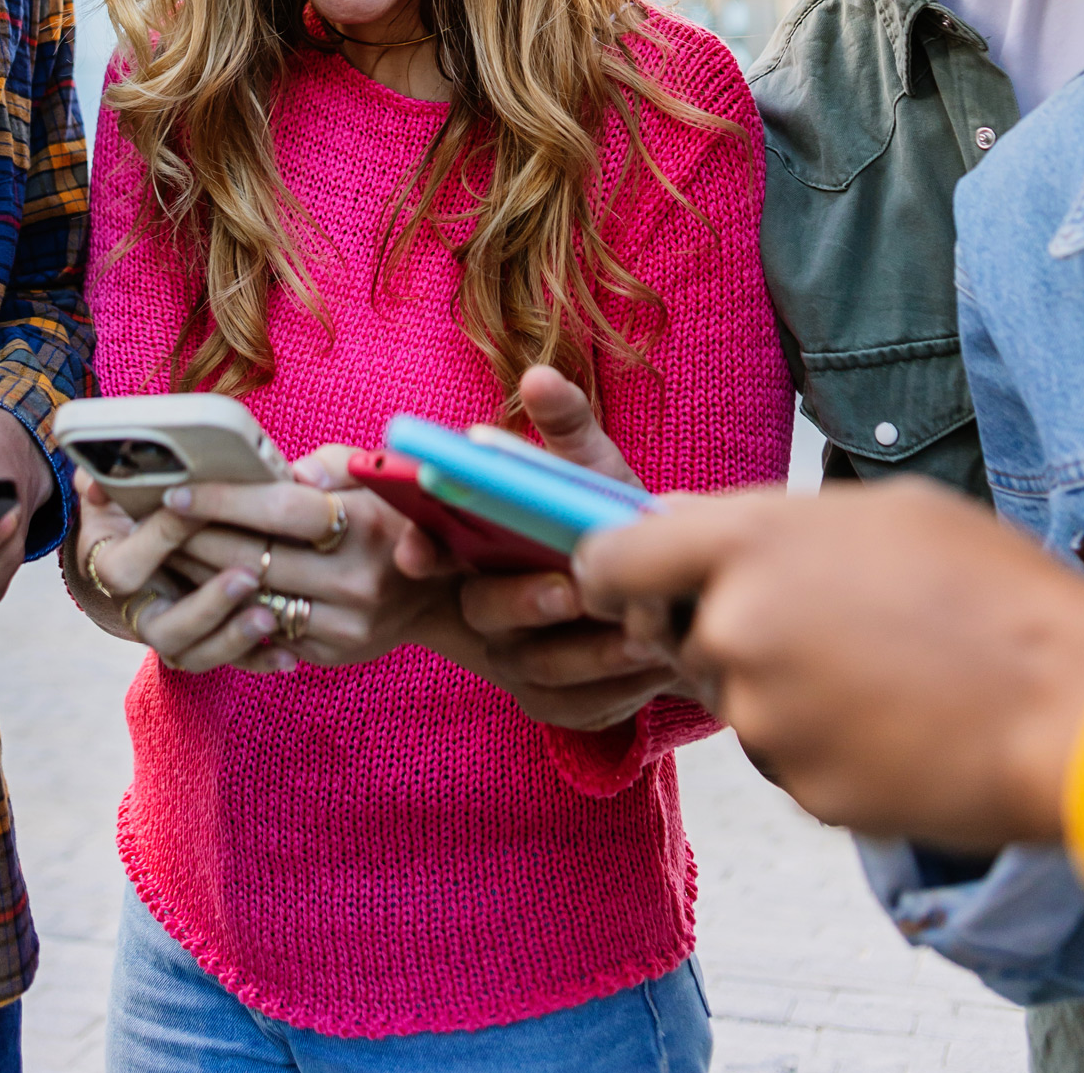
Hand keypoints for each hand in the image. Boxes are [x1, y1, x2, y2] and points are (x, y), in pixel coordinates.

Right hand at [68, 466, 286, 672]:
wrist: (143, 545)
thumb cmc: (133, 507)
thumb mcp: (112, 490)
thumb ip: (102, 481)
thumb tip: (96, 483)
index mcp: (112, 570)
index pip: (127, 567)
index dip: (162, 538)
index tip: (200, 508)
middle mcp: (140, 611)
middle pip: (163, 628)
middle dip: (207, 605)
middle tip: (247, 577)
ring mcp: (174, 633)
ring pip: (196, 655)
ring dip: (234, 639)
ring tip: (269, 618)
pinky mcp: (207, 643)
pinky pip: (231, 665)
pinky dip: (259, 661)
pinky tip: (289, 655)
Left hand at [166, 446, 450, 666]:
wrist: (436, 596)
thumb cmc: (391, 518)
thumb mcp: (374, 478)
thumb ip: (329, 465)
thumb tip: (284, 470)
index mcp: (365, 524)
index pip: (280, 510)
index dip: (224, 500)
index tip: (178, 492)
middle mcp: (355, 578)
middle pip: (255, 558)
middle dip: (196, 538)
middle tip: (154, 522)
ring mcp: (344, 623)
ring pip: (252, 599)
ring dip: (202, 577)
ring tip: (166, 553)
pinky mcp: (331, 653)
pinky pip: (267, 629)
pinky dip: (230, 608)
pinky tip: (200, 587)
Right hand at [413, 367, 688, 732]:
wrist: (663, 587)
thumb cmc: (608, 516)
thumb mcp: (591, 467)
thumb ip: (568, 425)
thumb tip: (540, 376)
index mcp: (475, 547)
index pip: (428, 549)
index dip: (420, 549)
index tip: (419, 548)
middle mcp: (483, 606)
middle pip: (482, 612)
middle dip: (522, 601)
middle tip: (572, 588)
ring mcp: (517, 660)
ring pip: (536, 668)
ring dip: (588, 651)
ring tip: (641, 630)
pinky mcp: (555, 702)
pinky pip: (575, 706)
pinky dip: (617, 688)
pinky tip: (657, 663)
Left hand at [573, 477, 1083, 849]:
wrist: (1066, 705)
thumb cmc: (984, 588)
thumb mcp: (874, 512)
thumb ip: (763, 521)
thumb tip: (680, 520)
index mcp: (748, 543)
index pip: (611, 558)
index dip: (606, 570)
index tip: (617, 579)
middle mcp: (736, 629)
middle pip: (676, 634)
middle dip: (717, 628)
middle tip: (805, 621)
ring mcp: (765, 717)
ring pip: (737, 698)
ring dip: (779, 687)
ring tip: (872, 668)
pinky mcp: (800, 788)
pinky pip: (786, 757)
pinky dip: (822, 742)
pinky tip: (889, 718)